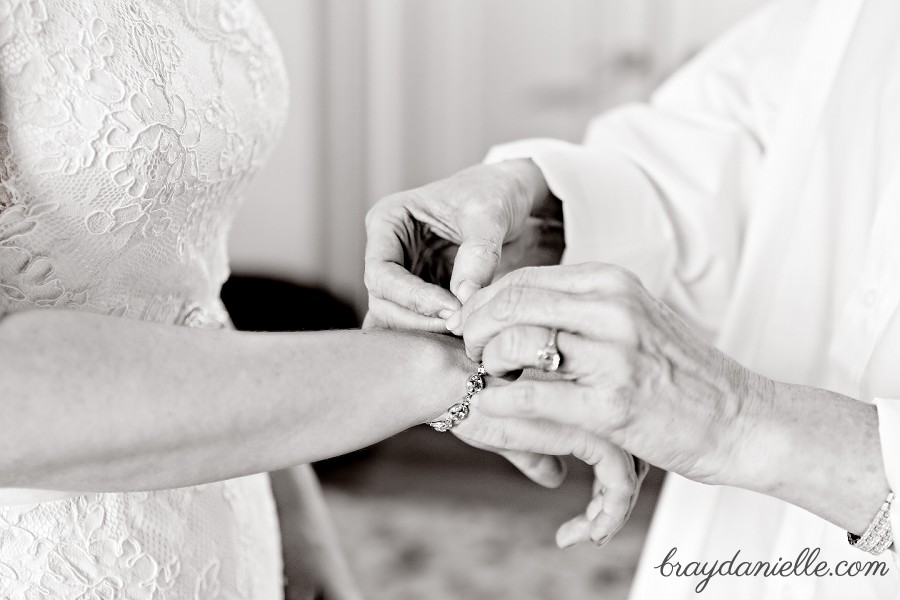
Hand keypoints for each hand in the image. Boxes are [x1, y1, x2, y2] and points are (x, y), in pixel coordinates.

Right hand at [363, 159, 552, 331]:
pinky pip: (417, 321)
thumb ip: (478, 252)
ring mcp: (404, 274)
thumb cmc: (495, 192)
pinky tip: (462, 335)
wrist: (513, 197)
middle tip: (460, 325)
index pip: (381, 271)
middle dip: (418, 318)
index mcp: (389, 221)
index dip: (411, 296)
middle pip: (382, 300)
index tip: (451, 307)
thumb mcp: (490, 212)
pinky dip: (434, 332)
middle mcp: (389, 250)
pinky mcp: (422, 293)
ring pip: (395, 317)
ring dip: (425, 330)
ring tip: (465, 329)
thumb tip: (464, 296)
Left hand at [448, 263, 760, 486]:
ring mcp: (614, 356)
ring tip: (489, 378)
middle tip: (469, 351)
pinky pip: (531, 396)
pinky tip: (492, 407)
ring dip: (486, 363)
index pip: (524, 279)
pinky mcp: (612, 405)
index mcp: (613, 283)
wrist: (740, 418)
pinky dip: (500, 401)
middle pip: (511, 303)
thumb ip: (583, 307)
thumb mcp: (634, 318)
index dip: (485, 302)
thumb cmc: (680, 373)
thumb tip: (518, 307)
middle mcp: (612, 309)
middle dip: (474, 327)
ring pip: (516, 343)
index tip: (471, 324)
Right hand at [450, 403, 646, 547]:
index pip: (618, 442)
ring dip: (610, 515)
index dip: (608, 483)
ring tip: (580, 536)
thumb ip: (539, 452)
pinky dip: (609, 515)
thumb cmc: (471, 399)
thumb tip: (556, 476)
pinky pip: (620, 483)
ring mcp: (598, 413)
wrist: (455, 383)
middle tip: (588, 531)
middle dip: (612, 501)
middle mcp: (598, 399)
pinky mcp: (592, 432)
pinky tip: (585, 533)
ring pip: (631, 473)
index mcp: (582, 395)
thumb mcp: (513, 432)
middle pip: (632, 457)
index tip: (585, 515)